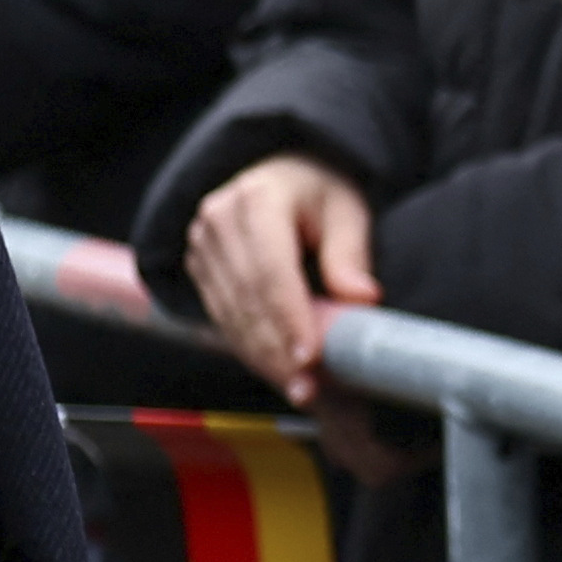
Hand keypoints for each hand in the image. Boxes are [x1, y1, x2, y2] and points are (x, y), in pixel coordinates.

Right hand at [185, 154, 376, 396]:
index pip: (271, 271)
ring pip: (231, 315)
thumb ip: (350, 252)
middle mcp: (219, 221)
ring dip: (263, 357)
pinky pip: (222, 317)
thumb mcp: (346, 208)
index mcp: (257, 199)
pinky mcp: (199, 268)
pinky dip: (251, 347)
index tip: (310, 357)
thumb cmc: (319, 191)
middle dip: (277, 350)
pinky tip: (277, 370)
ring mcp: (203, 245)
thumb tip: (361, 298)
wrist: (280, 172)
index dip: (289, 318)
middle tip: (307, 388)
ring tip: (299, 389)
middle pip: (248, 299)